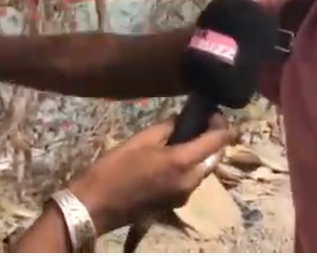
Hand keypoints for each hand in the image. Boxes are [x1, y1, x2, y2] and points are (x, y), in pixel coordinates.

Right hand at [66, 113, 233, 233]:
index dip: (221, 123)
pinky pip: (192, 180)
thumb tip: (181, 119)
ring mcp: (184, 196)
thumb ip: (166, 128)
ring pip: (204, 170)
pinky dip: (191, 166)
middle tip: (203, 122)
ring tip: (189, 136)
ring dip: (202, 153)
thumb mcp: (140, 141)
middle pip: (215, 157)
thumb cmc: (114, 169)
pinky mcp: (175, 203)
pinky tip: (177, 155)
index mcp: (183, 163)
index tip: (213, 111)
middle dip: (214, 139)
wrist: (95, 206)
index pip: (218, 141)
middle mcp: (190, 182)